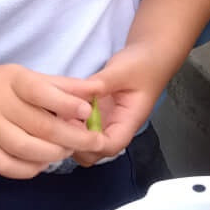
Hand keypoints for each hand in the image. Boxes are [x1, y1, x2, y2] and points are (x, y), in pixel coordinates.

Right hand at [0, 64, 104, 177]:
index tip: (88, 111)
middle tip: (94, 141)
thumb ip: (61, 85)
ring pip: (24, 148)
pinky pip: (6, 166)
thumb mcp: (25, 76)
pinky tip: (43, 162)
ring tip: (68, 150)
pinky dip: (29, 168)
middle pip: (39, 125)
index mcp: (11, 81)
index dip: (67, 104)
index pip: (41, 92)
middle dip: (73, 136)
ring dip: (53, 153)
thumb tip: (97, 89)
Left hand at [71, 42, 175, 166]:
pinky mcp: (96, 116)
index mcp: (128, 121)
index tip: (73, 126)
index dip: (90, 143)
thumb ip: (102, 83)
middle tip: (61, 119)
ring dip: (70, 133)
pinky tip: (62, 107)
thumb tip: (81, 94)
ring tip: (60, 112)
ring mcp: (105, 124)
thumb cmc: (142, 65)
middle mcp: (116, 128)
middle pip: (94, 152)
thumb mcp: (122, 70)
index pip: (110, 146)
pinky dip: (69, 122)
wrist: (149, 57)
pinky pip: (80, 128)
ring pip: (84, 143)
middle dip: (75, 142)